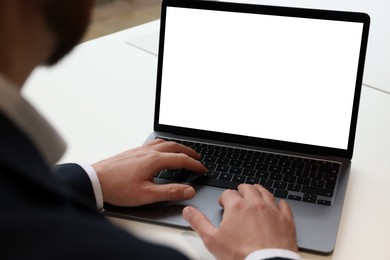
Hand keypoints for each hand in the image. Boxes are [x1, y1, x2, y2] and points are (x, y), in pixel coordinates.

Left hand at [92, 139, 206, 206]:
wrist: (95, 180)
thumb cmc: (117, 188)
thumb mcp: (146, 195)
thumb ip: (170, 192)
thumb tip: (189, 190)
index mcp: (154, 160)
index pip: (181, 160)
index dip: (195, 165)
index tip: (203, 169)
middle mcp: (148, 152)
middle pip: (175, 147)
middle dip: (189, 152)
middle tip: (198, 158)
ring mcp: (139, 150)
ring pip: (164, 143)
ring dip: (177, 146)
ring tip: (183, 151)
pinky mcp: (132, 152)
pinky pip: (153, 143)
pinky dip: (164, 145)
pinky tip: (161, 150)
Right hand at [183, 184, 297, 259]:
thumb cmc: (241, 255)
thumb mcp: (212, 240)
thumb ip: (199, 222)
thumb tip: (188, 211)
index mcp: (237, 206)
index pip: (228, 193)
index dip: (224, 198)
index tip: (224, 204)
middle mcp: (255, 203)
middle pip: (248, 188)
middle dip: (241, 190)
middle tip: (239, 196)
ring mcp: (272, 210)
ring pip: (265, 192)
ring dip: (258, 192)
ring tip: (255, 196)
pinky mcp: (286, 219)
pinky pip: (283, 204)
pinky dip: (278, 204)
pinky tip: (276, 207)